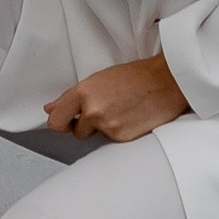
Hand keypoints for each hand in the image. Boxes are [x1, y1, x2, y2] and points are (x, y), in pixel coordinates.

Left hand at [44, 52, 190, 143]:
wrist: (167, 81)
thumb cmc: (137, 76)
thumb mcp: (100, 79)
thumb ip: (72, 96)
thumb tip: (51, 109)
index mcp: (84, 92)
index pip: (56, 121)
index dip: (60, 122)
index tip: (65, 121)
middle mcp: (93, 111)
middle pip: (76, 132)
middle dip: (86, 125)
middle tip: (105, 109)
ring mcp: (108, 126)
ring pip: (95, 137)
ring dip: (103, 129)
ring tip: (121, 110)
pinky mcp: (122, 138)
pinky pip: (112, 141)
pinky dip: (119, 133)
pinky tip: (130, 118)